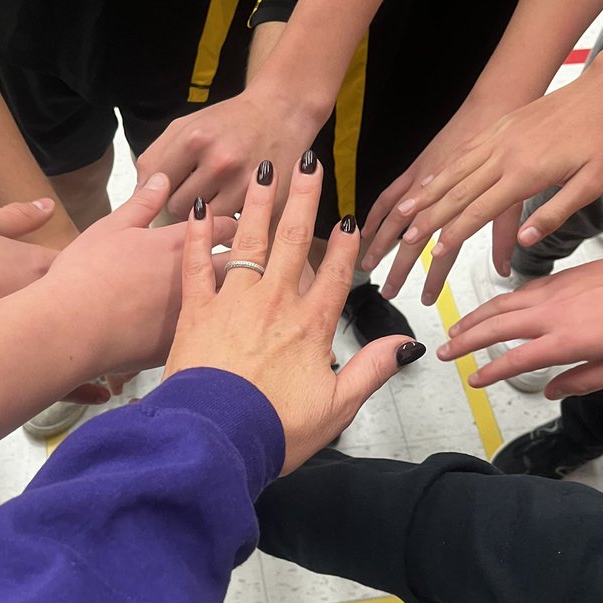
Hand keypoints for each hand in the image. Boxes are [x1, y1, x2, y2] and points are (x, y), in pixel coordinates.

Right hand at [45, 174, 236, 375]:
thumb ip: (142, 203)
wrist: (72, 328)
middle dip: (251, 258)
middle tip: (254, 256)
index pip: (226, 226)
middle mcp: (194, 278)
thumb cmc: (85, 274)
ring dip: (242, 295)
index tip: (239, 222)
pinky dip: (219, 331)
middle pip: (241, 263)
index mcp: (178, 244)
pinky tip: (220, 333)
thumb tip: (162, 179)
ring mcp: (191, 314)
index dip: (234, 222)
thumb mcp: (111, 228)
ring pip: (234, 303)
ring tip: (246, 295)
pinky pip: (211, 336)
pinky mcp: (180, 346)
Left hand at [135, 90, 319, 219]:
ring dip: (205, 216)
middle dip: (182, 202)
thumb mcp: (186, 126)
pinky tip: (235, 201)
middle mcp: (219, 161)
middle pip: (176, 209)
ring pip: (203, 223)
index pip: (155, 186)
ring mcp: (245, 183)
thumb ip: (156, 158)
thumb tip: (137, 196)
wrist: (282, 111)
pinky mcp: (267, 200)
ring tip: (216, 194)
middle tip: (197, 189)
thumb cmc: (229, 121)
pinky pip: (232, 226)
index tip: (169, 188)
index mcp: (194, 139)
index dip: (158, 190)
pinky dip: (229, 219)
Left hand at [164, 154, 424, 473]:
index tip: (348, 217)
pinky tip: (201, 209)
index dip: (344, 244)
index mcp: (311, 327)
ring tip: (263, 170)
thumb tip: (406, 345)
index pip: (335, 274)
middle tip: (307, 162)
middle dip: (303, 199)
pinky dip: (198, 234)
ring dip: (258, 203)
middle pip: (293, 241)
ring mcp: (234, 303)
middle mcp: (275, 304)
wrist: (216, 440)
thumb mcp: (337, 408)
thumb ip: (372, 370)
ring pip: (249, 241)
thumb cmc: (273, 429)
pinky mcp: (196, 311)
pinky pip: (197, 263)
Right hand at [363, 70, 602, 303]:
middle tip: (407, 237)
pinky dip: (444, 170)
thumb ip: (555, 213)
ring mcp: (500, 138)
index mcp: (527, 172)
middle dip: (430, 217)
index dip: (455, 233)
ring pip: (454, 171)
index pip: (481, 210)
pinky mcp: (502, 128)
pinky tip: (431, 180)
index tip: (435, 251)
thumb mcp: (593, 183)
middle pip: (458, 192)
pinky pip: (464, 153)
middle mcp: (506, 154)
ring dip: (428, 193)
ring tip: (405, 211)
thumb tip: (526, 241)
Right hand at [438, 251, 602, 397]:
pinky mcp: (561, 278)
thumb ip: (583, 381)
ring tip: (456, 329)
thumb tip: (552, 391)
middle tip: (444, 352)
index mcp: (566, 340)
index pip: (515, 360)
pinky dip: (498, 302)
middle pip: (495, 327)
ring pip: (501, 304)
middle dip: (464, 341)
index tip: (474, 381)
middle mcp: (553, 313)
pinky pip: (519, 290)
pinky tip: (494, 308)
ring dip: (474, 317)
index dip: (489, 372)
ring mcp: (554, 291)